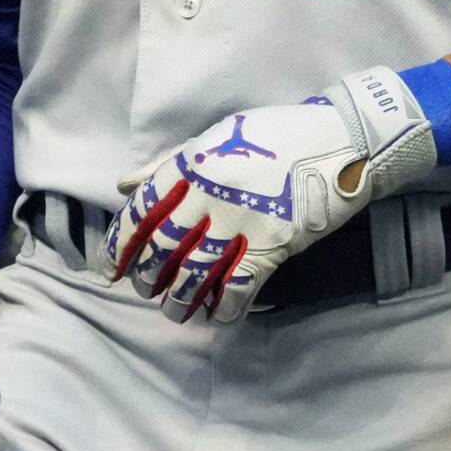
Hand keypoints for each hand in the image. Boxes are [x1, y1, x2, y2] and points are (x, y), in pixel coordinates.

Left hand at [106, 69, 438, 323]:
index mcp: (194, 162)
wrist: (341, 139)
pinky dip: (225, 307)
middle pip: (164, 247)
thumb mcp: (218, 136)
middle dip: (148, 276)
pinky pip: (239, 285)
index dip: (120, 244)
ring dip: (180, 299)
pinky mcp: (273, 242)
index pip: (142, 210)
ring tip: (175, 310)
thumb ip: (169, 164)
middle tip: (147, 289)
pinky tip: (218, 315)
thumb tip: (125, 186)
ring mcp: (242, 219)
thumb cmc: (276, 135)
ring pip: (195, 272)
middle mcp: (211, 192)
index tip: (110, 268)